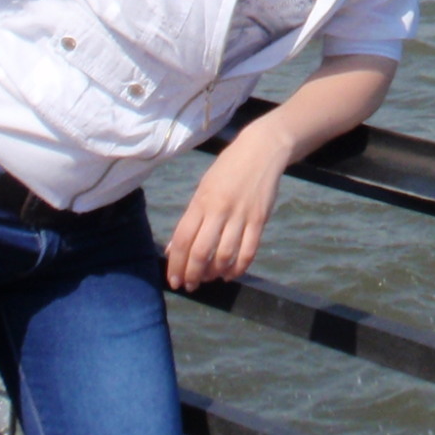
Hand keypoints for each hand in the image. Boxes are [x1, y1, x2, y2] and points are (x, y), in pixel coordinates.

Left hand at [165, 122, 291, 290]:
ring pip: (225, 255)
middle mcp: (219, 210)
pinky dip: (238, 268)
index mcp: (201, 201)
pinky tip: (230, 273)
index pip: (183, 239)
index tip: (173, 280)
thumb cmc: (228, 169)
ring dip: (214, 273)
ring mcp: (241, 215)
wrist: (261, 150)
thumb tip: (174, 248)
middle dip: (192, 274)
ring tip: (209, 278)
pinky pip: (248, 251)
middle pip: (201, 251)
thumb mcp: (203, 188)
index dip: (176, 264)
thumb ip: (190, 219)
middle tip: (190, 285)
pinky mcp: (259, 219)